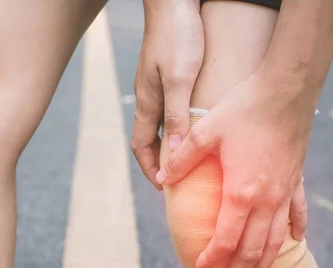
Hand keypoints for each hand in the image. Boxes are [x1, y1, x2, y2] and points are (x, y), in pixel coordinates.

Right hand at [131, 0, 202, 189]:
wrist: (173, 1)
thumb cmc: (177, 36)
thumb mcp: (179, 78)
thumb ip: (176, 114)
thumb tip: (174, 153)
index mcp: (147, 102)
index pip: (141, 146)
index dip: (149, 168)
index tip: (163, 185)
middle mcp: (148, 97)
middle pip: (148, 138)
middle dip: (158, 161)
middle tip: (176, 177)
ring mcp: (155, 85)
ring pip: (158, 124)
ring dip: (167, 143)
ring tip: (185, 157)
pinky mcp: (165, 74)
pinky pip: (167, 109)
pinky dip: (175, 125)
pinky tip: (191, 125)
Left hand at [157, 70, 315, 267]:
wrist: (285, 90)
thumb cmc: (243, 110)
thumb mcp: (205, 133)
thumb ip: (182, 160)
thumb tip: (161, 179)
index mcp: (240, 193)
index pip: (225, 239)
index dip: (213, 258)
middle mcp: (265, 200)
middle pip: (251, 248)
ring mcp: (285, 192)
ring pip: (275, 239)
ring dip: (264, 263)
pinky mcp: (296, 180)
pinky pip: (297, 213)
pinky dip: (295, 230)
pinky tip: (295, 241)